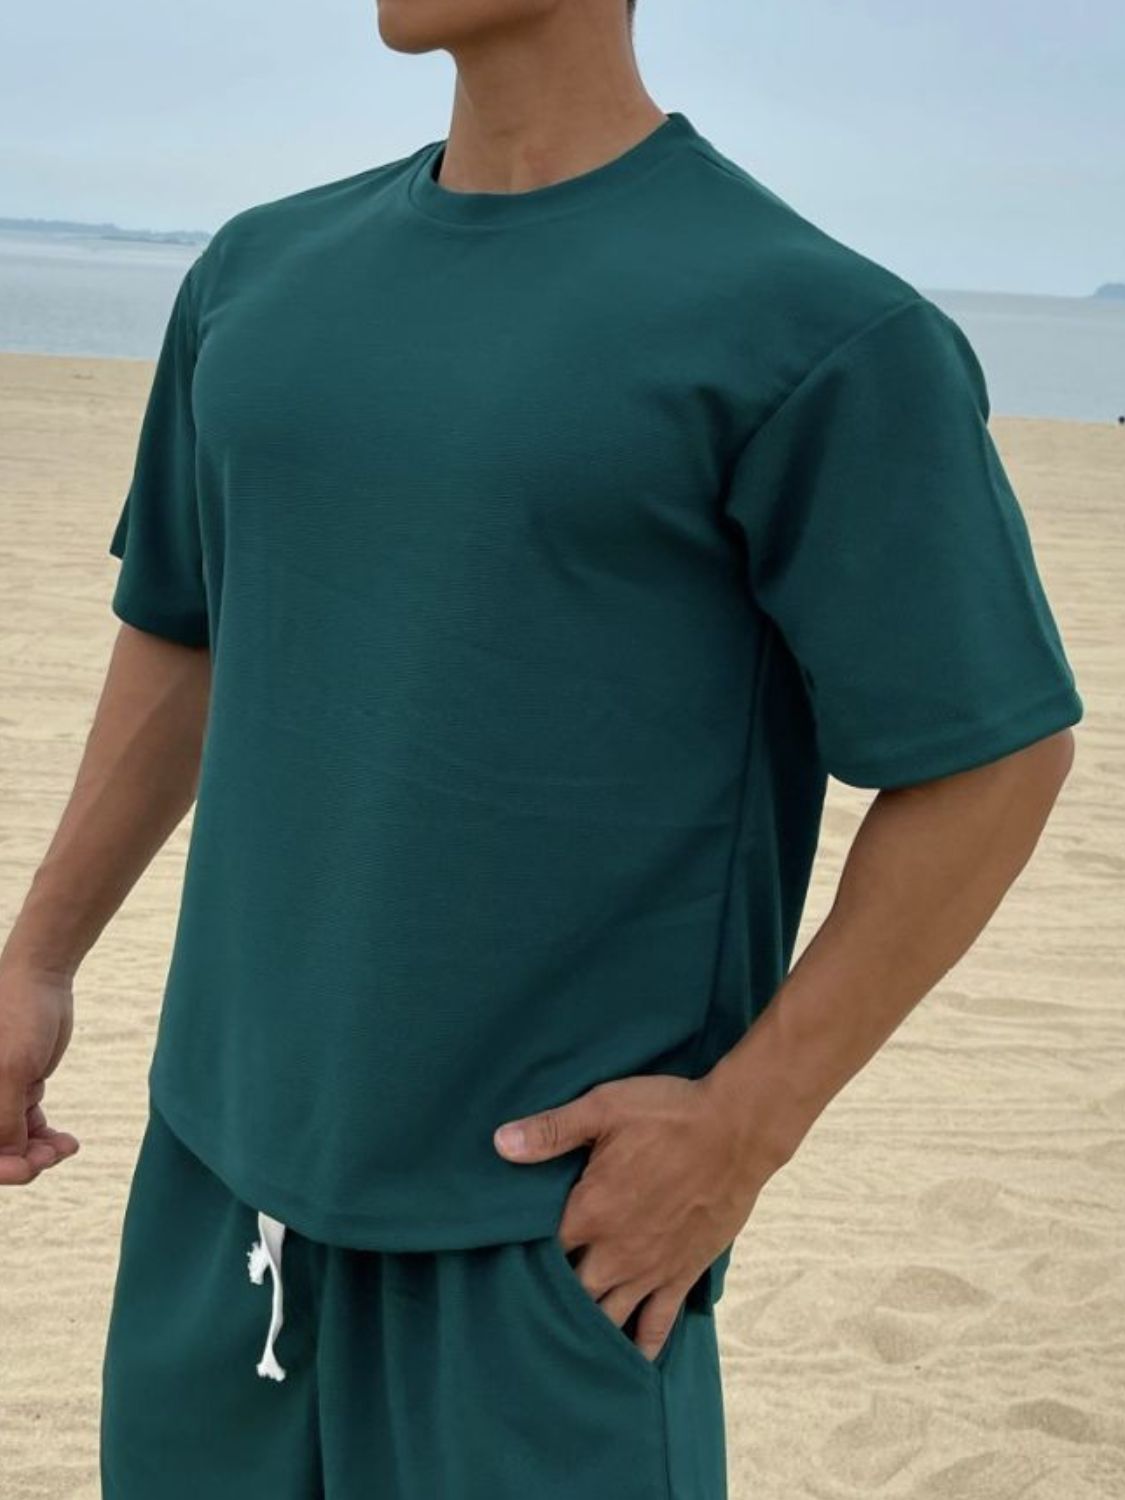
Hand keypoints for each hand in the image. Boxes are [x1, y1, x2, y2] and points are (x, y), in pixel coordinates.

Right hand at [0, 963, 79, 1184]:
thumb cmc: (18, 1017)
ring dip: (39, 1152)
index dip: (0, 1167)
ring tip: (65, 1146)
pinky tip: (67, 1141)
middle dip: (21, 1161)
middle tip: (51, 1156)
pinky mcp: (18, 1093)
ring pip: (13, 1145)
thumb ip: (4, 1118)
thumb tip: (10, 1157)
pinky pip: (28, 1129)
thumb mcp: (10, 1071)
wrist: (42, 981)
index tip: (27, 1169)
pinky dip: (47, 1139)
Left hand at [493, 1073, 781, 1360]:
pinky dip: (641, 1346)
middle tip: (528, 1305)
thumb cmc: (669, 1113)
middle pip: (569, 1291)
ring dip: (587, 1326)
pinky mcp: (682, 1275)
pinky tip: (629, 1361)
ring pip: (607, 1316)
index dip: (520, 1255)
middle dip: (550, 1298)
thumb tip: (500, 1143)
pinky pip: (658, 1324)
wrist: (737, 1130)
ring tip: (564, 1339)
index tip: (505, 1259)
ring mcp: (650, 1269)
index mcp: (589, 1211)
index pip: (540, 1249)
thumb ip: (551, 1131)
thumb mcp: (604, 1108)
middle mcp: (615, 1251)